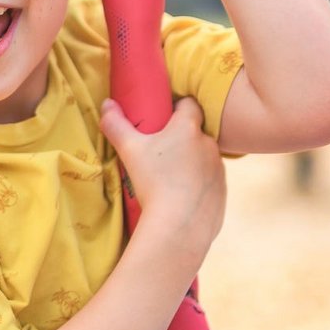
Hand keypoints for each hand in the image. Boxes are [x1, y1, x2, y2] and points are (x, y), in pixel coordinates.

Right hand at [99, 97, 225, 258]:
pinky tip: (180, 197)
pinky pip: (210, 182)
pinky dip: (198, 185)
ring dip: (191, 162)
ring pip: (204, 158)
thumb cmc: (154, 181)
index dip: (177, 107)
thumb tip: (107, 104)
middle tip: (160, 151)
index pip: (190, 104)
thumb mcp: (129, 150)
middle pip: (196, 132)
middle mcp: (209, 144)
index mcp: (188, 128)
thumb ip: (116, 125)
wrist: (180, 225)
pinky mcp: (222, 192)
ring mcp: (219, 169)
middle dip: (181, 138)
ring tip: (169, 178)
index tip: (163, 117)